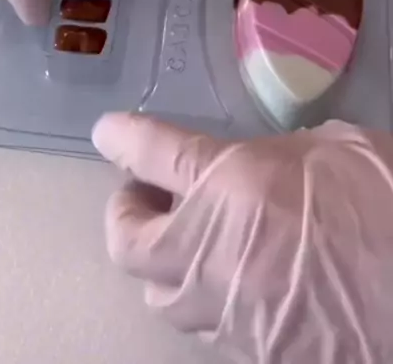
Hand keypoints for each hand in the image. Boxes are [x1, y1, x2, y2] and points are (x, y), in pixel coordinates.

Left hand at [93, 113, 392, 361]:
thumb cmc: (386, 203)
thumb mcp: (333, 150)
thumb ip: (275, 153)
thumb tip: (251, 162)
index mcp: (230, 187)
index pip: (150, 153)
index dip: (122, 138)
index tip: (109, 132)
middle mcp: (211, 254)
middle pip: (127, 240)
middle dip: (127, 213)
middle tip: (150, 192)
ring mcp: (229, 313)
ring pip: (161, 294)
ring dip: (163, 261)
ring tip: (190, 238)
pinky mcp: (254, 354)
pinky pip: (208, 325)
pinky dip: (207, 296)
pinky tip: (240, 278)